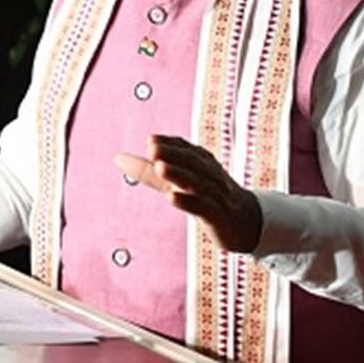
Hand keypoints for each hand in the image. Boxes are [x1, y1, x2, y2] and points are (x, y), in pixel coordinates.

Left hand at [114, 135, 262, 252]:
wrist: (246, 222)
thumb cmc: (206, 196)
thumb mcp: (177, 181)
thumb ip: (148, 171)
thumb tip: (117, 158)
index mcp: (202, 161)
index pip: (186, 148)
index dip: (170, 144)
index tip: (151, 140)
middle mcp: (210, 174)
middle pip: (192, 161)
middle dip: (173, 154)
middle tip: (152, 148)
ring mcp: (217, 194)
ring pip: (197, 182)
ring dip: (178, 174)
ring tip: (160, 167)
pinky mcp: (219, 216)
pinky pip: (203, 207)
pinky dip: (188, 202)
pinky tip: (171, 198)